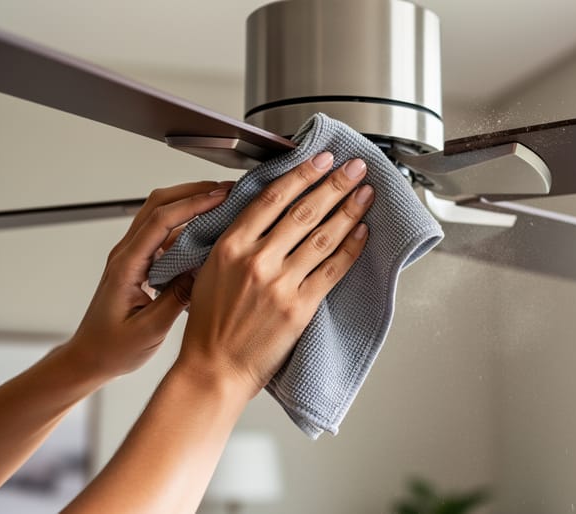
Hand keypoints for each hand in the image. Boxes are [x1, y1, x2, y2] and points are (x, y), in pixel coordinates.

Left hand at [66, 181, 234, 379]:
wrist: (90, 357)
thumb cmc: (112, 348)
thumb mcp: (148, 330)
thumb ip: (176, 299)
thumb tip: (203, 271)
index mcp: (126, 266)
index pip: (160, 221)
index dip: (193, 204)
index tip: (220, 197)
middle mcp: (127, 254)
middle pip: (158, 204)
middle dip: (193, 191)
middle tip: (226, 189)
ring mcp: (133, 256)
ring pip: (161, 214)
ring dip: (191, 202)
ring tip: (223, 203)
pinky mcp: (142, 263)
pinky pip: (165, 233)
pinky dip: (189, 223)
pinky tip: (210, 230)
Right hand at [176, 152, 372, 397]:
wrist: (214, 368)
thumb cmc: (210, 325)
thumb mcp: (210, 271)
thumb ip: (236, 241)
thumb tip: (264, 213)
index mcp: (230, 246)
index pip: (272, 198)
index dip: (301, 174)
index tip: (320, 159)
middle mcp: (256, 261)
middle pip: (304, 211)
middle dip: (334, 184)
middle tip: (355, 167)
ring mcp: (279, 284)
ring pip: (322, 236)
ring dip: (349, 210)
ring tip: (365, 193)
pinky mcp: (299, 307)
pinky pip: (332, 270)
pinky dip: (350, 248)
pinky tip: (362, 232)